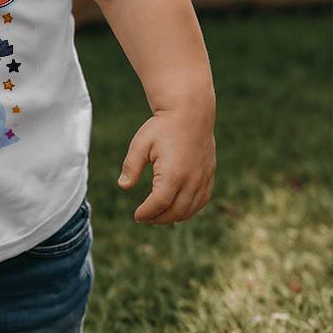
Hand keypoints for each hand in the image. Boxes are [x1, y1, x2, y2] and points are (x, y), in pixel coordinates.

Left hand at [117, 106, 215, 223]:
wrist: (189, 113)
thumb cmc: (162, 127)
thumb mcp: (141, 143)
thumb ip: (131, 166)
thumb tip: (123, 186)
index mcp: (173, 174)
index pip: (159, 203)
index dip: (147, 213)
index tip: (137, 216)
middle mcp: (192, 180)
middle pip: (176, 212)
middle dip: (159, 219)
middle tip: (145, 218)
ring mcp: (203, 179)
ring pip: (190, 209)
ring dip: (174, 217)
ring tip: (158, 216)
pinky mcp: (209, 176)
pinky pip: (201, 201)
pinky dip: (189, 209)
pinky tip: (177, 209)